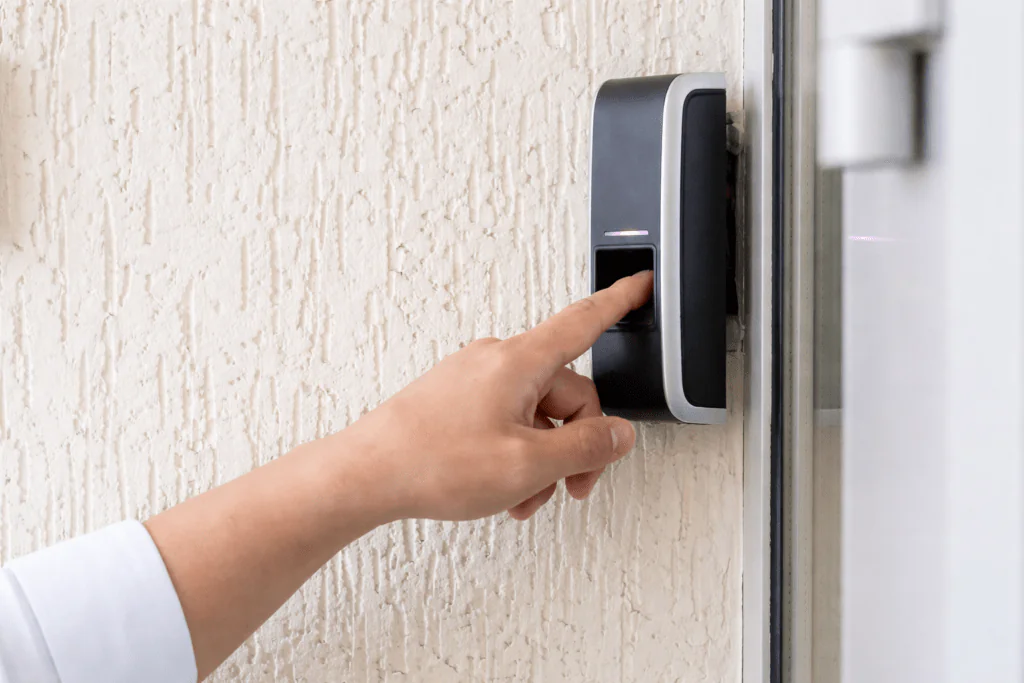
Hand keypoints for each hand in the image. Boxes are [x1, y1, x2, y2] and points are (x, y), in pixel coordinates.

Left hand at [341, 271, 653, 521]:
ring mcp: (474, 380)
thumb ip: (585, 448)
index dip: (621, 301)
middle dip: (575, 446)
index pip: (585, 321)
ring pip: (536, 415)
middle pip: (567, 393)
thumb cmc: (432, 462)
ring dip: (542, 460)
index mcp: (520, 361)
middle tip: (571, 487)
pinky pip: (506, 421)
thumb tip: (618, 435)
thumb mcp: (527, 464)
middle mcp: (497, 361)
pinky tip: (503, 490)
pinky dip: (515, 455)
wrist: (365, 475)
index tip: (642, 283)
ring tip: (522, 497)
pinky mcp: (457, 400)